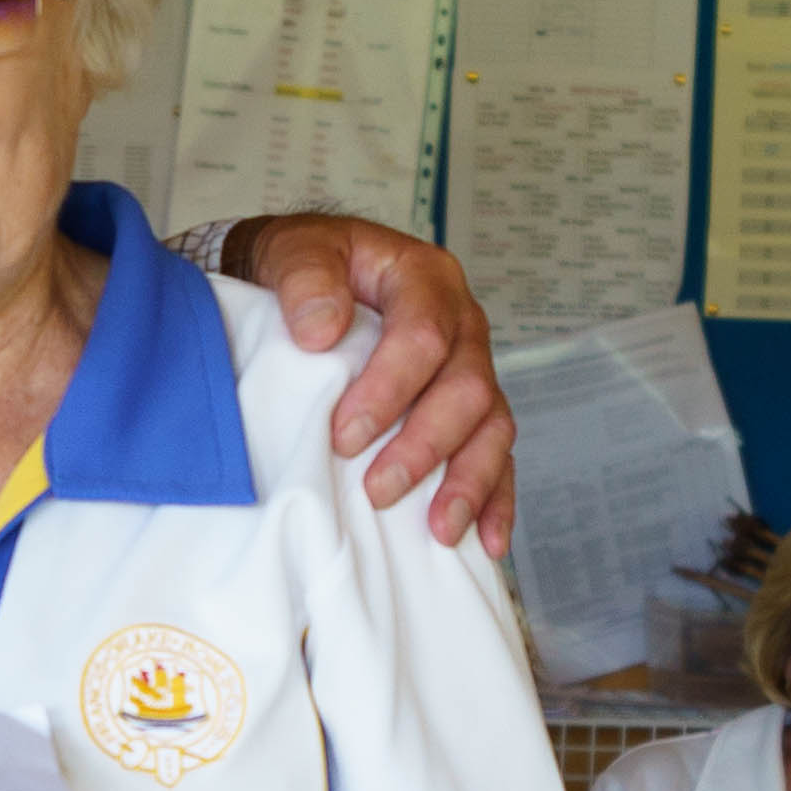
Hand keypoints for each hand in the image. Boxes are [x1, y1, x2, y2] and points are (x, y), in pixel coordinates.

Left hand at [228, 216, 516, 553]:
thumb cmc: (305, 266)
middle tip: (377, 489)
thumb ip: (305, 279)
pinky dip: (494, 497)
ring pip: (492, 426)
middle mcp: (462, 323)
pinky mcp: (469, 408)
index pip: (425, 336)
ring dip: (467, 481)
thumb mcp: (294, 251)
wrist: (306, 277)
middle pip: (466, 388)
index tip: (345, 435)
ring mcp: (471, 367)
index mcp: (425, 279)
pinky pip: (496, 453)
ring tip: (439, 529)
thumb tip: (321, 330)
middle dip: (424, 445)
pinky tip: (485, 539)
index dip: (390, 390)